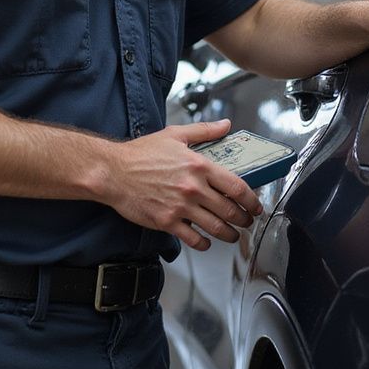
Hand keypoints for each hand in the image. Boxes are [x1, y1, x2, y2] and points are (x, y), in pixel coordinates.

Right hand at [104, 119, 262, 250]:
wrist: (113, 172)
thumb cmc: (141, 154)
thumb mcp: (175, 135)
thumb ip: (204, 131)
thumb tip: (226, 125)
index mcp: (199, 166)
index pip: (236, 186)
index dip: (251, 200)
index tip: (255, 205)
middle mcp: (193, 188)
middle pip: (230, 210)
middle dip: (244, 219)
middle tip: (247, 222)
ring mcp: (181, 207)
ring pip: (216, 227)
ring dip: (230, 234)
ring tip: (233, 235)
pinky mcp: (167, 222)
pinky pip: (194, 239)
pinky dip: (205, 243)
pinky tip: (206, 241)